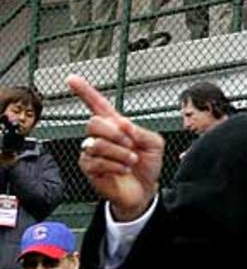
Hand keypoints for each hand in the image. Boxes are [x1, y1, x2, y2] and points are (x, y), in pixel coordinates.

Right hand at [67, 74, 163, 220]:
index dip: (84, 91)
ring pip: (96, 144)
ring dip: (119, 153)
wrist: (145, 189)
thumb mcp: (154, 143)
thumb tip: (122, 125)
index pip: (97, 104)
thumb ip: (141, 131)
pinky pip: (96, 162)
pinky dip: (115, 165)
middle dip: (115, 134)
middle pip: (93, 123)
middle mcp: (101, 136)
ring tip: (131, 161)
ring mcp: (92, 152)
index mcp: (115, 124)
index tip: (71, 78)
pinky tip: (123, 170)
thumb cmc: (148, 164)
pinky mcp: (89, 169)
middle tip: (131, 144)